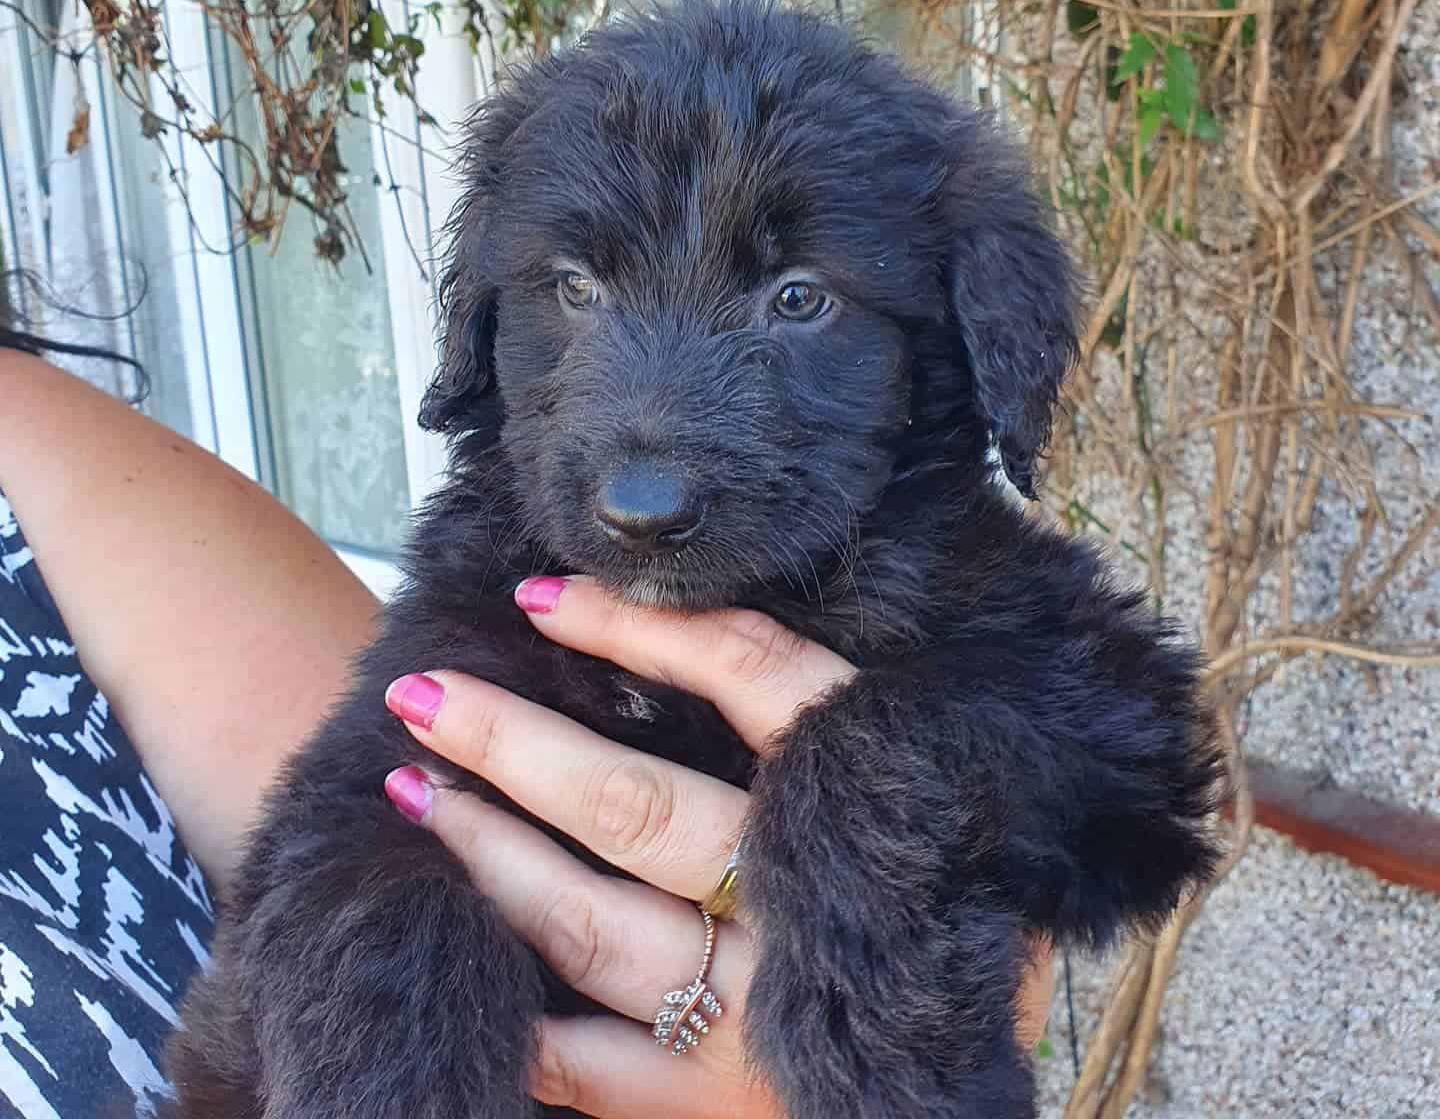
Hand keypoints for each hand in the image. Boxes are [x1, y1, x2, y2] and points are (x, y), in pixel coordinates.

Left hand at [383, 577, 1055, 1117]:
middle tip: (423, 694)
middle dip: (514, 744)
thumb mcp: (902, 777)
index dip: (635, 630)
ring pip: (593, 926)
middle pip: (637, 805)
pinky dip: (518, 1013)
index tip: (540, 597)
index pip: (746, 674)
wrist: (964, 1062)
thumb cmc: (942, 883)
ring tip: (416, 792)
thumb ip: (815, 717)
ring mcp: (762, 1014)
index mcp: (869, 796)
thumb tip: (665, 621)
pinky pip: (593, 1064)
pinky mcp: (721, 1104)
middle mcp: (811, 902)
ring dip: (490, 856)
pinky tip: (453, 949)